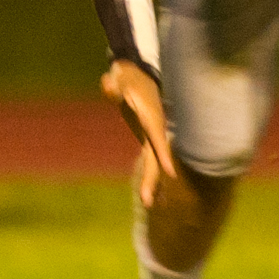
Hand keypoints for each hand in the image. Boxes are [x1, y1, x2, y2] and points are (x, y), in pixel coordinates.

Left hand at [100, 58, 172, 209]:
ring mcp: (153, 135)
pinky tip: (151, 197)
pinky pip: (151, 161)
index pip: (157, 136)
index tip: (170, 173)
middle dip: (153, 178)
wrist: (139, 74)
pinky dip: (150, 177)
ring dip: (151, 182)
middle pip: (157, 156)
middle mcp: (155, 128)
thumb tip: (107, 86)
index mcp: (150, 115)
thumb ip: (114, 84)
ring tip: (148, 204)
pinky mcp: (148, 139)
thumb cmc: (127, 75)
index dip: (163, 154)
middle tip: (147, 202)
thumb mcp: (120, 76)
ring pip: (155, 162)